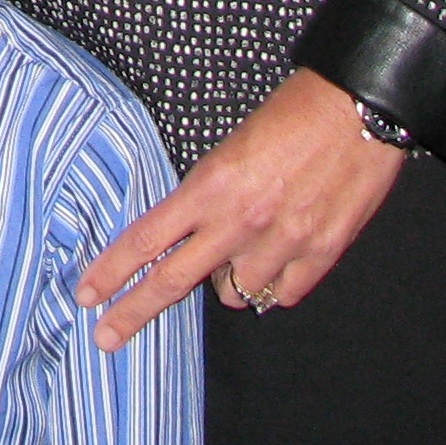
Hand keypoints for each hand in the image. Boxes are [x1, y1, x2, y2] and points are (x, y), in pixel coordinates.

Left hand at [73, 68, 406, 350]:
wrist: (359, 108)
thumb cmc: (294, 114)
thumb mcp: (233, 146)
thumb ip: (209, 196)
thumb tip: (194, 236)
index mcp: (211, 186)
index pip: (146, 239)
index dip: (111, 271)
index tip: (86, 294)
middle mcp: (240, 222)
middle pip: (172, 282)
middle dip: (132, 313)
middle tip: (105, 336)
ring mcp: (281, 244)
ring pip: (233, 295)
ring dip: (228, 279)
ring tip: (243, 247)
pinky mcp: (321, 254)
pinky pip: (281, 295)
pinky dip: (274, 284)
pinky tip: (278, 260)